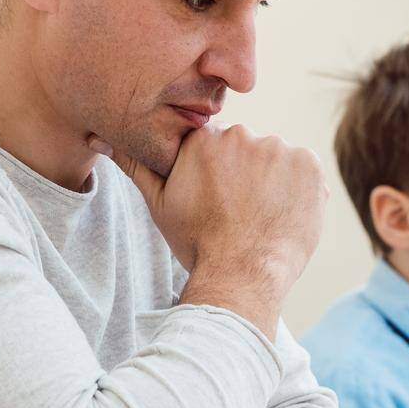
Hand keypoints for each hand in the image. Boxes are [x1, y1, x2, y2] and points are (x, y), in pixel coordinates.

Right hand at [99, 125, 326, 335]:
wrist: (242, 273)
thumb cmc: (198, 242)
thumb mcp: (159, 203)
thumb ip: (136, 165)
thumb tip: (99, 138)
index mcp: (203, 138)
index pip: (217, 146)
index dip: (220, 175)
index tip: (221, 200)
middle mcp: (240, 134)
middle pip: (248, 150)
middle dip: (247, 175)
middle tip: (241, 211)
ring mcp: (278, 147)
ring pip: (277, 159)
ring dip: (274, 181)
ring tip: (262, 214)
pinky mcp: (309, 163)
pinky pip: (304, 169)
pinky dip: (298, 188)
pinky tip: (283, 213)